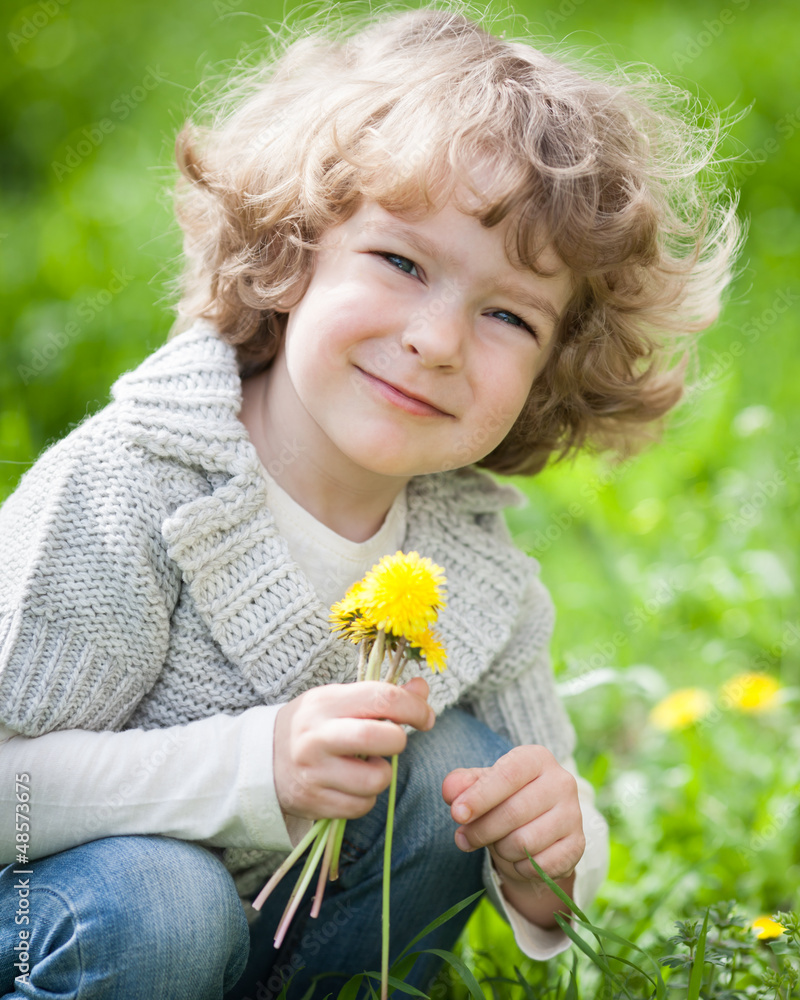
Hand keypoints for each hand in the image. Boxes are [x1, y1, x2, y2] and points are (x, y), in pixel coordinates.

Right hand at [274, 676, 434, 820]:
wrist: (262, 759)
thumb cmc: (313, 724)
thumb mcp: (340, 700)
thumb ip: (381, 695)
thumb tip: (421, 689)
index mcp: (326, 702)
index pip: (382, 697)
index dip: (414, 708)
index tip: (425, 717)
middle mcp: (317, 736)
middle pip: (380, 738)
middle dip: (399, 741)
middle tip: (394, 741)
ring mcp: (313, 772)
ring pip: (376, 780)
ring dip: (382, 774)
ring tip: (367, 766)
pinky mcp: (313, 802)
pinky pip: (361, 806)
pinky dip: (366, 797)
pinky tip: (352, 784)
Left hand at [441, 745, 584, 887]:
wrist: (539, 827)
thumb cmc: (504, 799)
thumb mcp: (481, 785)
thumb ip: (463, 784)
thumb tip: (450, 790)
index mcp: (536, 758)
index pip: (507, 775)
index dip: (479, 797)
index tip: (457, 814)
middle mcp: (561, 781)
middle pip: (513, 813)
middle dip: (481, 831)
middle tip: (464, 837)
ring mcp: (573, 814)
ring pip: (525, 843)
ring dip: (501, 850)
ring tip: (496, 843)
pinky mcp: (578, 845)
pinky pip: (540, 866)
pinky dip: (520, 868)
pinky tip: (518, 857)